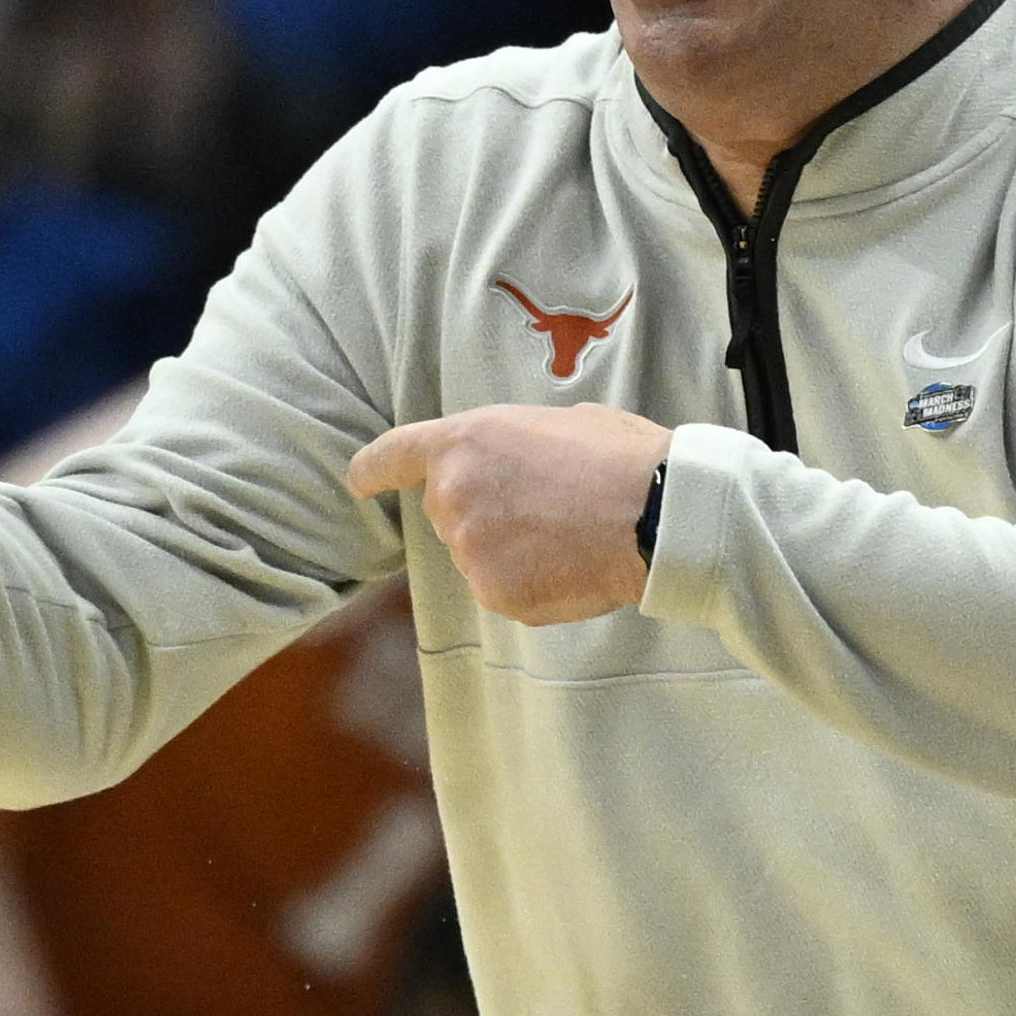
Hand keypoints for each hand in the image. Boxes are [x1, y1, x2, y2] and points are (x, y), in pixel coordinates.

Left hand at [347, 403, 669, 625]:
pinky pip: (503, 590)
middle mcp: (453, 496)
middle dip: (485, 511)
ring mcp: (470, 550)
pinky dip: (531, 584)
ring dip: (510, 550)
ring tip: (568, 534)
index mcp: (464, 442)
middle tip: (546, 504)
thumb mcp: (557, 421)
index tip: (359, 482)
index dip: (372, 470)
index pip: (394, 455)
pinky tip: (571, 564)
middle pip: (448, 512)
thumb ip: (514, 444)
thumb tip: (519, 462)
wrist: (655, 513)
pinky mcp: (495, 594)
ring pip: (477, 555)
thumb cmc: (619, 457)